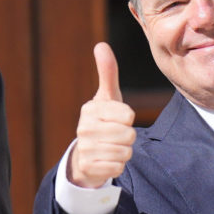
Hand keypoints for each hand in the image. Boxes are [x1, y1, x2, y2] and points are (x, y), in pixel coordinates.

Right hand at [66, 42, 134, 187]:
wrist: (86, 154)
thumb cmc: (103, 121)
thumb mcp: (107, 97)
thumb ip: (107, 72)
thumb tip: (101, 45)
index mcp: (91, 109)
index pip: (128, 115)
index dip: (128, 119)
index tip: (118, 119)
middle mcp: (84, 128)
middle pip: (129, 135)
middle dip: (128, 137)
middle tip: (116, 136)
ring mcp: (85, 149)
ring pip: (125, 152)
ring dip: (124, 152)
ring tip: (112, 147)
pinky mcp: (89, 168)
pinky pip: (118, 167)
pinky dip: (117, 165)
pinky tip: (107, 160)